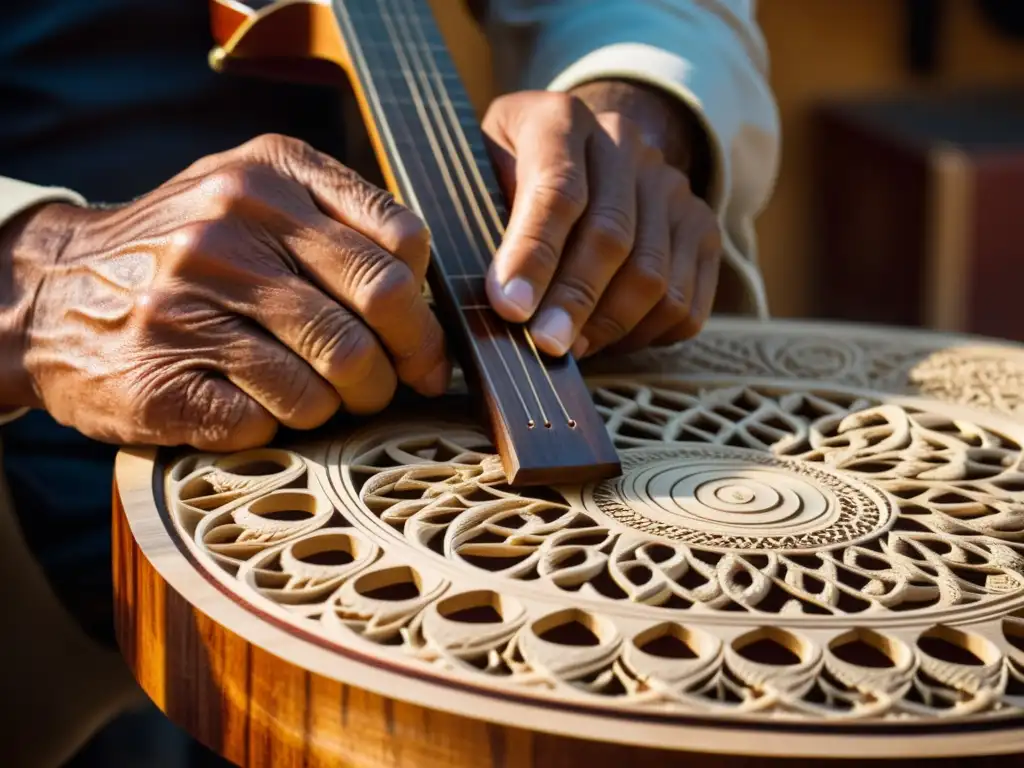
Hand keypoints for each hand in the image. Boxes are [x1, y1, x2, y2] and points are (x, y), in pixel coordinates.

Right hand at [0, 134, 448, 450]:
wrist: (50, 293)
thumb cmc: (183, 254)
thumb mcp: (254, 199)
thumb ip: (342, 226)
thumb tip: (428, 302)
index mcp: (270, 173)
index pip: (402, 241)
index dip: (425, 307)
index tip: (420, 343)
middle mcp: (230, 225)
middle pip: (381, 305)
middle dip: (404, 362)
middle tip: (393, 385)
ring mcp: (193, 300)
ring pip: (334, 373)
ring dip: (344, 402)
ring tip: (320, 397)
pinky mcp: (164, 376)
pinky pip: (273, 418)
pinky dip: (283, 424)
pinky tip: (257, 406)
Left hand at [482, 83, 720, 358]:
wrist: (582, 154)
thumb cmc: (510, 176)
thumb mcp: (479, 173)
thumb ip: (483, 219)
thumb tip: (500, 301)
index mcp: (561, 120)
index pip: (558, 189)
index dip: (535, 254)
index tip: (511, 308)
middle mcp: (625, 143)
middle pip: (612, 235)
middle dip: (575, 301)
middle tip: (545, 346)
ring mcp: (671, 186)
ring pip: (655, 276)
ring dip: (611, 325)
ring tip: (571, 347)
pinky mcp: (701, 227)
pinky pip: (686, 302)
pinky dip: (648, 335)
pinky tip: (608, 339)